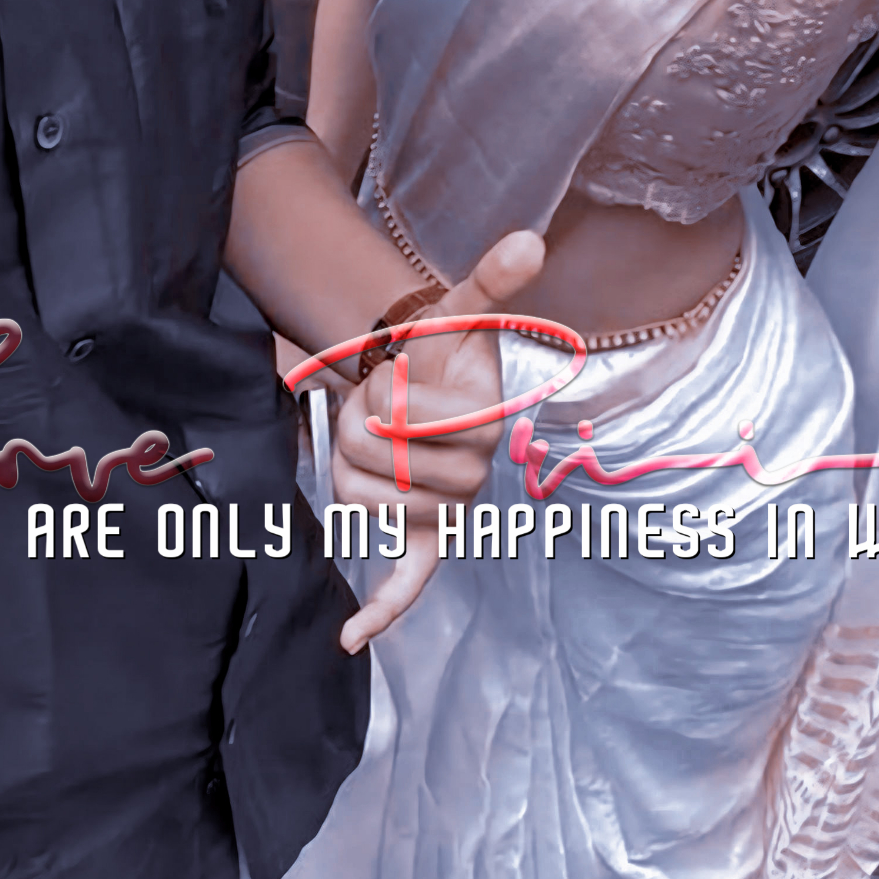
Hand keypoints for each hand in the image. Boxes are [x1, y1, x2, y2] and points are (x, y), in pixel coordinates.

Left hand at [332, 230, 546, 651]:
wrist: (423, 379)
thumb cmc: (437, 348)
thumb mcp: (457, 309)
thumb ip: (492, 280)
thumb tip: (531, 240)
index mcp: (486, 424)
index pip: (407, 421)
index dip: (385, 395)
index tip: (397, 374)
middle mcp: (475, 476)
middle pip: (379, 464)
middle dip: (358, 426)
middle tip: (376, 404)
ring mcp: (449, 512)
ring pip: (363, 500)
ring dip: (347, 463)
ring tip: (370, 438)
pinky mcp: (424, 540)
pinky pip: (407, 583)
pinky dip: (381, 612)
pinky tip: (351, 638)